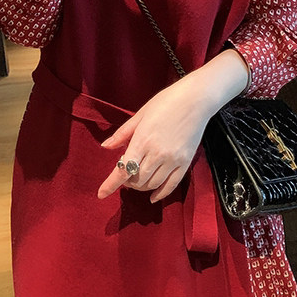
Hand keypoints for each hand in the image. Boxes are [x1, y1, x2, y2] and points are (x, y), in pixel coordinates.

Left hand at [97, 79, 213, 203]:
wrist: (196, 99)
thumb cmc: (166, 102)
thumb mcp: (140, 114)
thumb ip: (122, 134)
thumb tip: (106, 147)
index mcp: (142, 141)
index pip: (122, 170)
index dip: (110, 185)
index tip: (101, 194)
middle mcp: (157, 154)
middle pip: (137, 180)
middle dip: (127, 182)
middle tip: (125, 176)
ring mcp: (173, 159)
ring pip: (152, 184)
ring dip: (141, 186)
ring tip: (138, 180)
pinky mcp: (185, 162)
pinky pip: (171, 185)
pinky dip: (160, 193)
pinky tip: (153, 196)